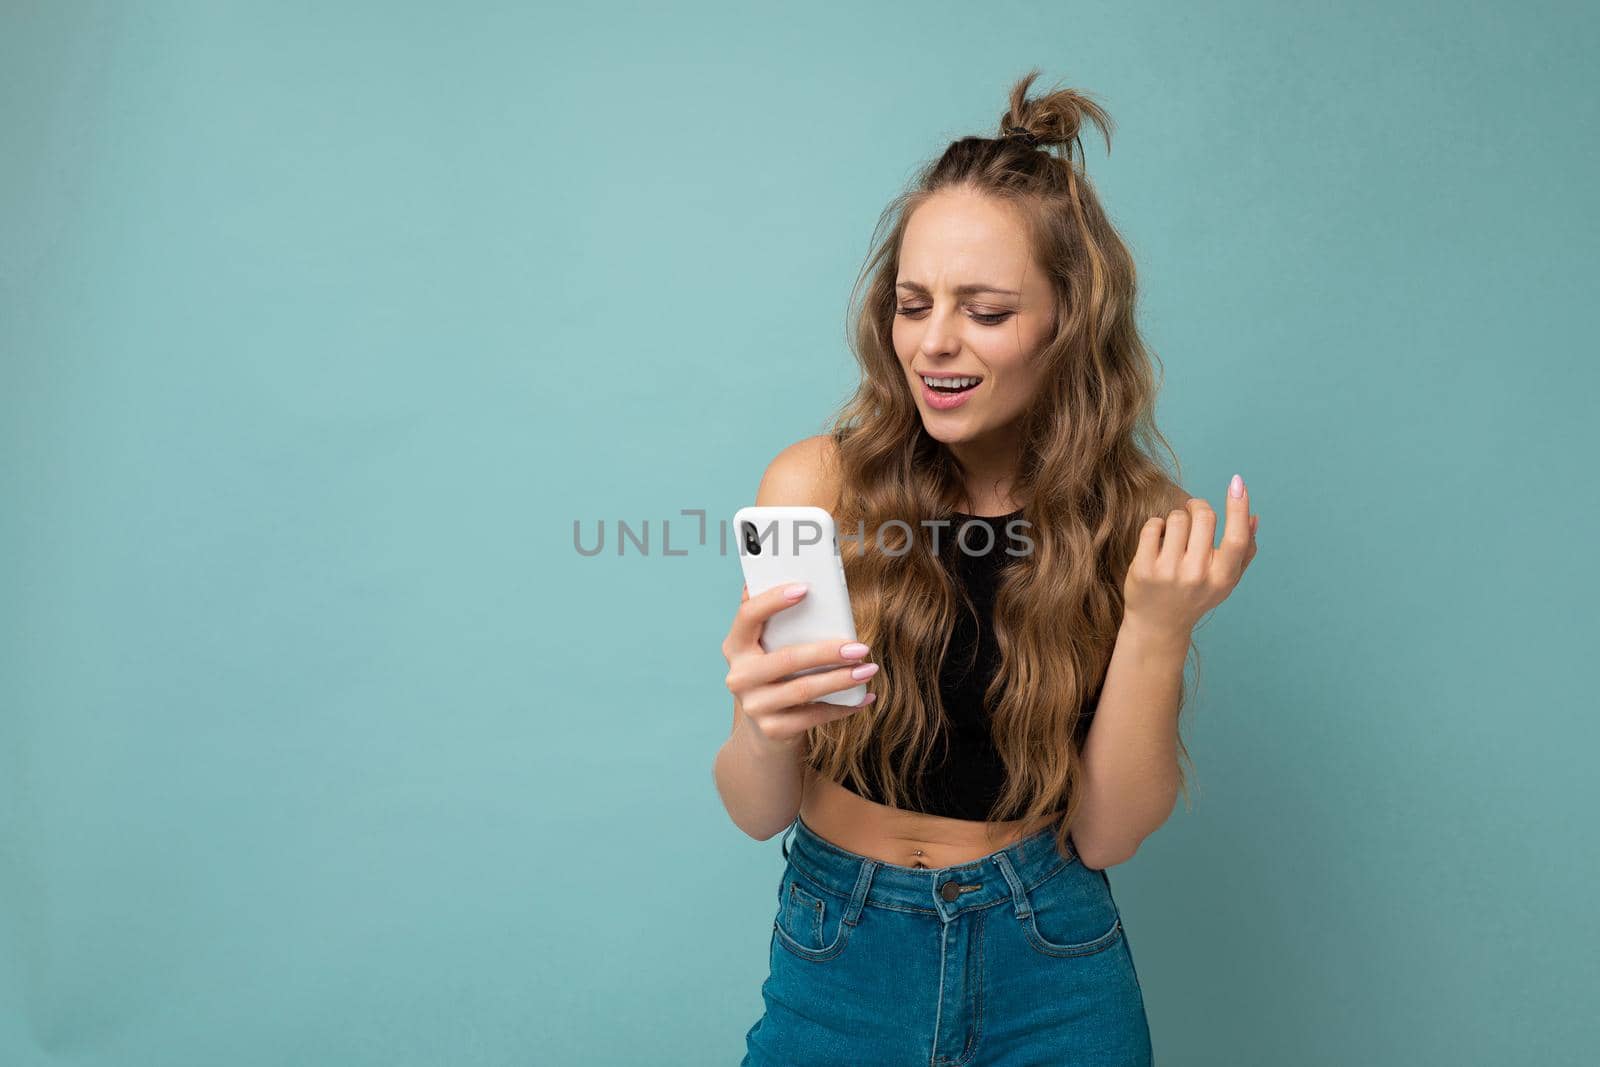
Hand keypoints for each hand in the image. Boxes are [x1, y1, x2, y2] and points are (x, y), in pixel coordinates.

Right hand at [720, 583, 879, 751]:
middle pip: (786, 659)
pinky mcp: (772, 729)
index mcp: (736, 646)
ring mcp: (754, 706)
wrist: (765, 732)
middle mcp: (739, 676)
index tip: (805, 589)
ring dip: (841, 679)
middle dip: (827, 652)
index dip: (773, 601)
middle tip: (860, 647)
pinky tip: (864, 697)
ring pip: (804, 689)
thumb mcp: (769, 649)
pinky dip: (844, 706)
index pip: (747, 616)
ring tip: (869, 669)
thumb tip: (802, 581)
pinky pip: (815, 715)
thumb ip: (777, 621)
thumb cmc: (776, 677)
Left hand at [1122, 474, 1259, 637]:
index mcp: (1222, 577)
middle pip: (1204, 517)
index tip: (1237, 483)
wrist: (1159, 625)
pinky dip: (1155, 526)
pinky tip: (1156, 540)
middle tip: (1192, 510)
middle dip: (1198, 506)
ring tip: (1173, 533)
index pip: (1237, 538)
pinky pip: (1152, 526)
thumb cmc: (1196, 596)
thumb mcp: (1225, 580)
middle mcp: (1197, 575)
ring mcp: (1169, 573)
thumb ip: (1244, 550)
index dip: (1239, 507)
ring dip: (1176, 518)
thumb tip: (1255, 517)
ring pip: (1177, 518)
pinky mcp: (1143, 569)